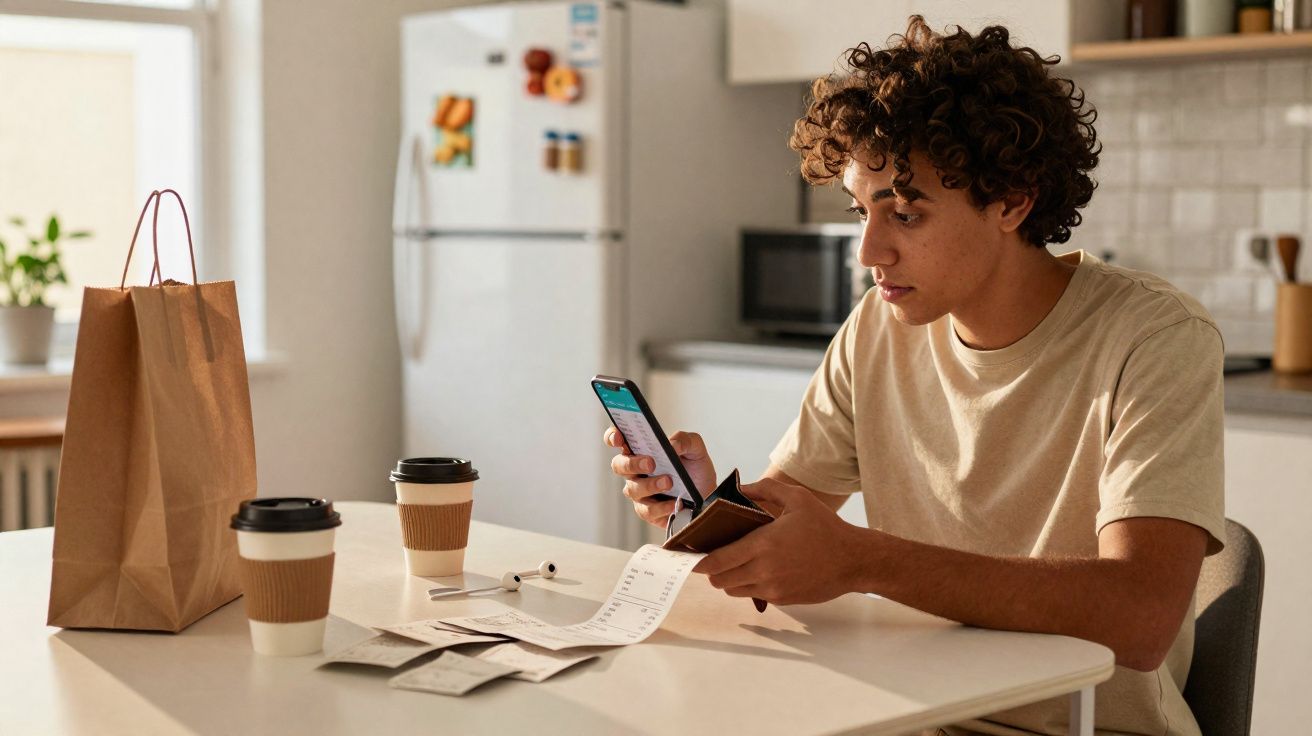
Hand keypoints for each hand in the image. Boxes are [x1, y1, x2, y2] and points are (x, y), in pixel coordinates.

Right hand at [604, 428, 716, 528]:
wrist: (707, 493)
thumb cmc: (695, 467)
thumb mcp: (695, 447)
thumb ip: (684, 440)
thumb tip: (671, 445)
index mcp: (641, 449)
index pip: (618, 439)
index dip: (613, 437)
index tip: (619, 438)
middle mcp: (635, 469)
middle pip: (619, 465)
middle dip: (632, 463)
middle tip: (651, 463)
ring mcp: (639, 491)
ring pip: (632, 489)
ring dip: (650, 485)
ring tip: (669, 482)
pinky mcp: (647, 511)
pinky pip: (646, 510)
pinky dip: (661, 507)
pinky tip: (675, 503)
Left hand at [694, 478, 865, 604]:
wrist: (853, 560)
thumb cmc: (826, 527)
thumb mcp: (797, 498)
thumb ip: (765, 489)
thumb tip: (739, 488)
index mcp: (764, 544)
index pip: (717, 560)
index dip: (699, 561)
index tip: (691, 555)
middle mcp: (764, 570)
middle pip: (720, 579)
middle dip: (711, 571)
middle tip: (711, 558)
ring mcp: (773, 588)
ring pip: (733, 590)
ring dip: (728, 579)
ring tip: (733, 564)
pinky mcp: (782, 599)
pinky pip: (754, 595)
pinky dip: (748, 585)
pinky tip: (757, 571)